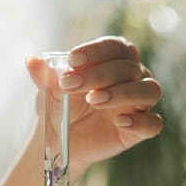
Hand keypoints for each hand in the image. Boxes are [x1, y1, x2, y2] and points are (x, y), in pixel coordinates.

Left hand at [27, 36, 162, 174]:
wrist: (60, 139)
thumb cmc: (59, 106)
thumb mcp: (48, 91)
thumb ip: (43, 75)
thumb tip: (31, 60)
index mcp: (113, 61)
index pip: (116, 46)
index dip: (97, 50)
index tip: (72, 60)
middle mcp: (132, 78)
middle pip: (129, 67)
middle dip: (98, 74)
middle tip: (70, 85)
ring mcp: (138, 104)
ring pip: (149, 90)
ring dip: (123, 92)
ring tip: (94, 100)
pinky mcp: (139, 129)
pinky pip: (153, 124)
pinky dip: (140, 122)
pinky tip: (119, 121)